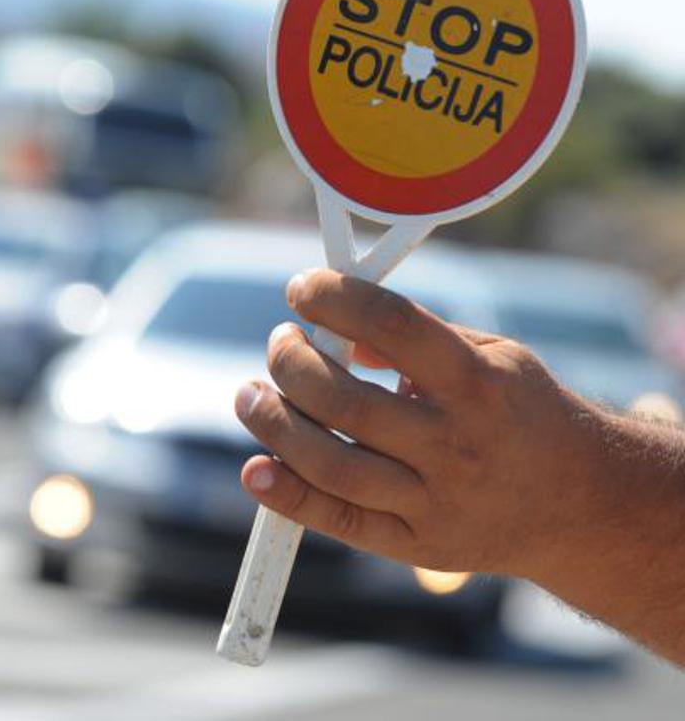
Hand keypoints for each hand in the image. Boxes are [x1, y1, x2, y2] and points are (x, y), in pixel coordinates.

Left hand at [234, 269, 615, 580]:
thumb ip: (418, 339)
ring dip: (274, 424)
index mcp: (478, 383)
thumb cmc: (520, 412)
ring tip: (249, 395)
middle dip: (292, 363)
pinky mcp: (416, 544)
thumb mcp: (493, 357)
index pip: (394, 326)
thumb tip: (337, 330)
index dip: (337, 298)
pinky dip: (287, 496)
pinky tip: (254, 468)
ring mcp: (435, 500)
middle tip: (278, 342)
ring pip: (332, 464)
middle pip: (346, 400)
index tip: (302, 287)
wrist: (582, 504)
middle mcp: (456, 444)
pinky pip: (339, 520)